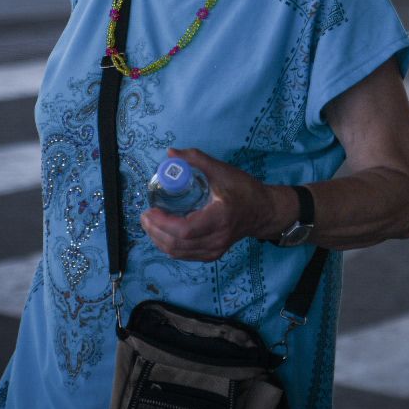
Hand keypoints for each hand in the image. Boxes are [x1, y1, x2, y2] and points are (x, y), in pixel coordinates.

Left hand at [139, 148, 283, 262]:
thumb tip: (171, 153)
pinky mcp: (212, 254)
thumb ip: (196, 160)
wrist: (263, 211)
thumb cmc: (244, 189)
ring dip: (158, 239)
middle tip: (144, 216)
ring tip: (149, 223)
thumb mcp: (222, 170)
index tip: (150, 210)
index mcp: (220, 217)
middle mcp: (218, 238)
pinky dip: (169, 245)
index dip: (163, 223)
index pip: (185, 229)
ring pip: (178, 252)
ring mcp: (215, 250)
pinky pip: (184, 254)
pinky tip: (162, 233)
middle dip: (155, 231)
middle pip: (177, 244)